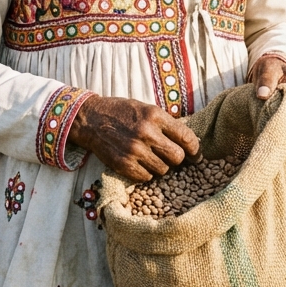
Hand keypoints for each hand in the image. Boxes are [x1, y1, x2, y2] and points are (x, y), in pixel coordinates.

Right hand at [67, 96, 200, 182]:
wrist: (90, 119)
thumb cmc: (122, 112)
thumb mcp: (146, 109)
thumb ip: (166, 124)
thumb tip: (189, 143)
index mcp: (155, 116)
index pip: (187, 138)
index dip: (194, 149)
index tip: (194, 153)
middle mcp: (146, 133)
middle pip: (177, 158)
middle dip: (177, 159)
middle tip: (170, 156)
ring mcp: (134, 150)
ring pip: (163, 170)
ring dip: (160, 166)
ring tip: (151, 157)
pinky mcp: (123, 164)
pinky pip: (146, 177)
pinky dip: (146, 173)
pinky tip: (140, 163)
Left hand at [249, 55, 285, 135]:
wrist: (274, 75)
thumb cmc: (271, 70)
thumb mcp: (266, 69)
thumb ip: (265, 80)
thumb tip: (262, 95)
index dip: (281, 109)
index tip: (266, 110)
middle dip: (279, 118)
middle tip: (262, 116)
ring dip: (279, 125)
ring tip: (265, 118)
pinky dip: (280, 129)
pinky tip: (269, 122)